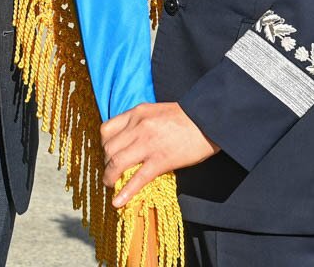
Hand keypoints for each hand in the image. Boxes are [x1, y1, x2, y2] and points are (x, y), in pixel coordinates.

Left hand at [101, 102, 218, 206]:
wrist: (209, 119)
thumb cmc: (187, 116)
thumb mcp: (157, 111)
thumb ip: (141, 122)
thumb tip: (129, 138)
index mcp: (138, 112)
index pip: (106, 130)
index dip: (104, 145)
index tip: (108, 153)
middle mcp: (139, 126)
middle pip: (108, 149)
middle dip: (106, 163)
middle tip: (112, 171)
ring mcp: (148, 144)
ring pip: (117, 163)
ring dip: (110, 178)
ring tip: (111, 186)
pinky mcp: (161, 160)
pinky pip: (137, 179)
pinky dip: (125, 193)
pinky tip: (118, 203)